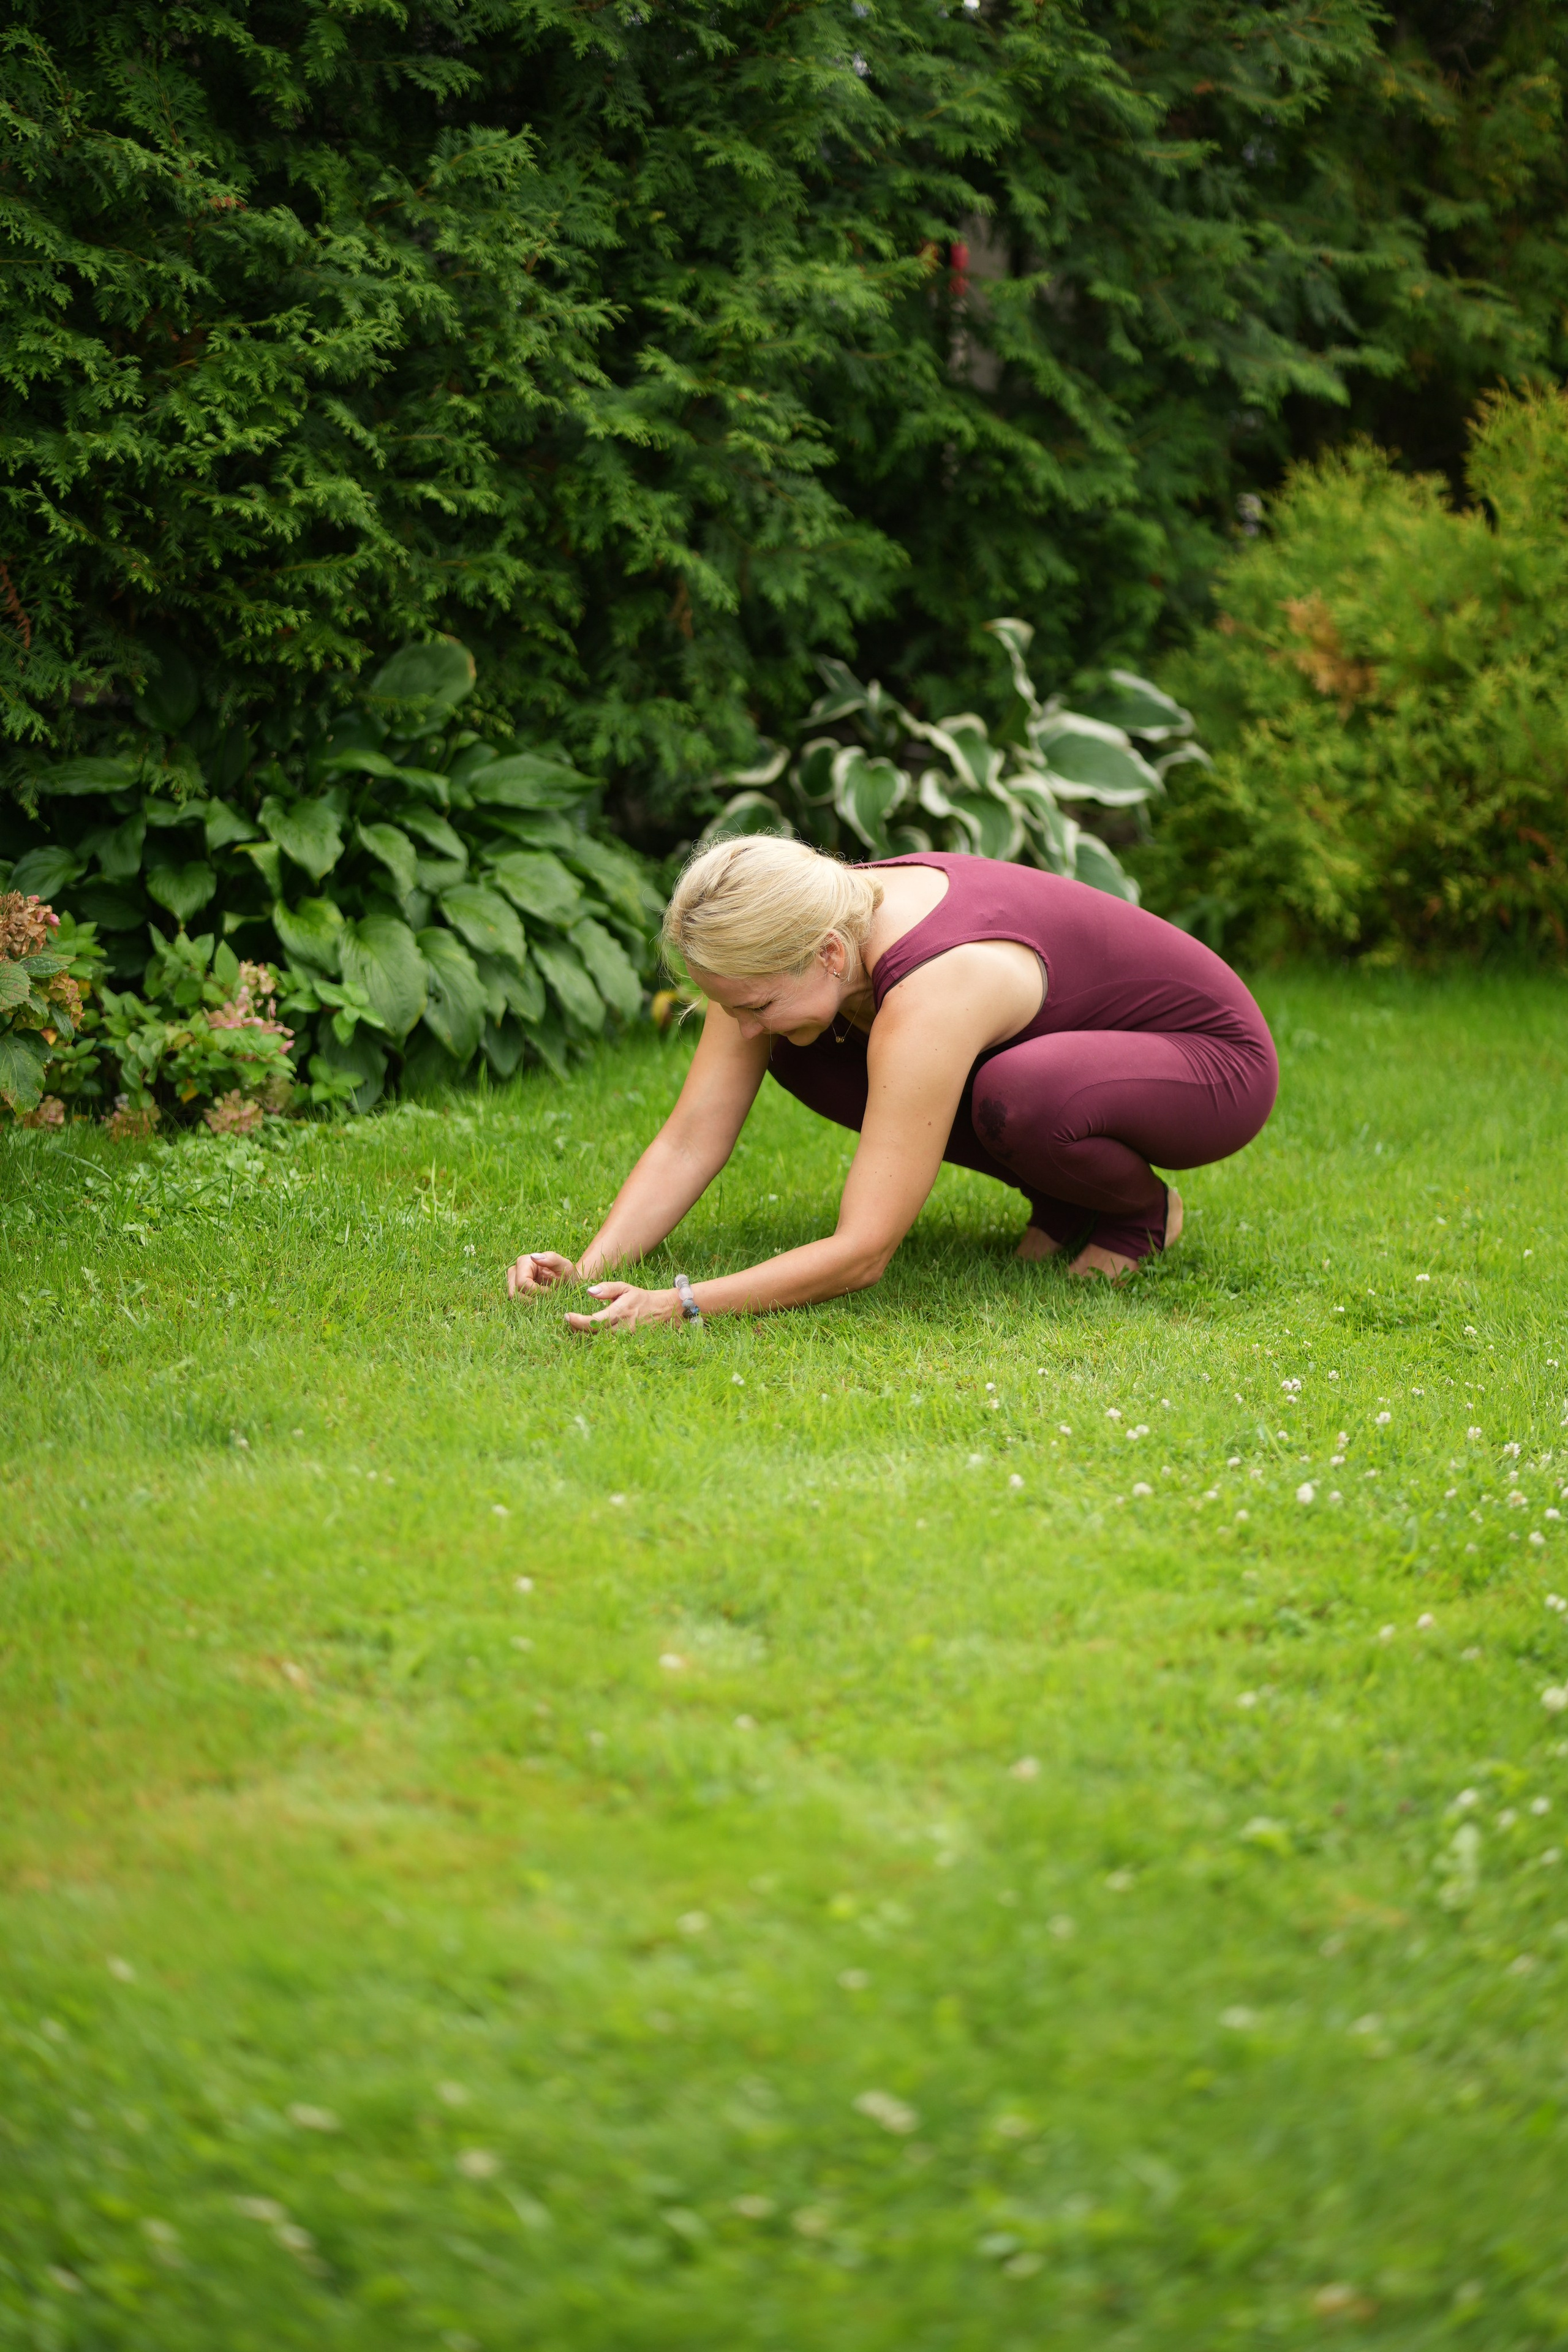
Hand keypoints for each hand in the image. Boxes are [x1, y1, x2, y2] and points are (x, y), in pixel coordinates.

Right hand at [506, 1249, 576, 1297]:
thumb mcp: (565, 1265)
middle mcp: (515, 1270)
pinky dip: (529, 1305)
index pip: (521, 1282)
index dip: (536, 1291)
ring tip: (545, 1300)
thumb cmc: (567, 1273)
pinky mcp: (516, 1291)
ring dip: (530, 1303)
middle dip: (531, 1299)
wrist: (569, 1283)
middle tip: (548, 1298)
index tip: (551, 1292)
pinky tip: (541, 1302)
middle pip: (514, 1292)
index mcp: (524, 1261)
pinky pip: (517, 1302)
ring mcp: (513, 1282)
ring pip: (514, 1299)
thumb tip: (533, 1257)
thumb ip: (552, 1259)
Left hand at [564, 1282, 678, 1335]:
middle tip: (569, 1320)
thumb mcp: (624, 1287)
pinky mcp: (626, 1343)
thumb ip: (607, 1288)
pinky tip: (588, 1332)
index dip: (578, 1321)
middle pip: (593, 1333)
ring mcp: (625, 1338)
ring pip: (599, 1340)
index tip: (567, 1316)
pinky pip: (606, 1343)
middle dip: (578, 1328)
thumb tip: (589, 1291)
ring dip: (585, 1334)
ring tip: (576, 1325)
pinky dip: (595, 1339)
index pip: (594, 1321)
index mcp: (619, 1312)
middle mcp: (622, 1328)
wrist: (661, 1310)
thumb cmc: (640, 1297)